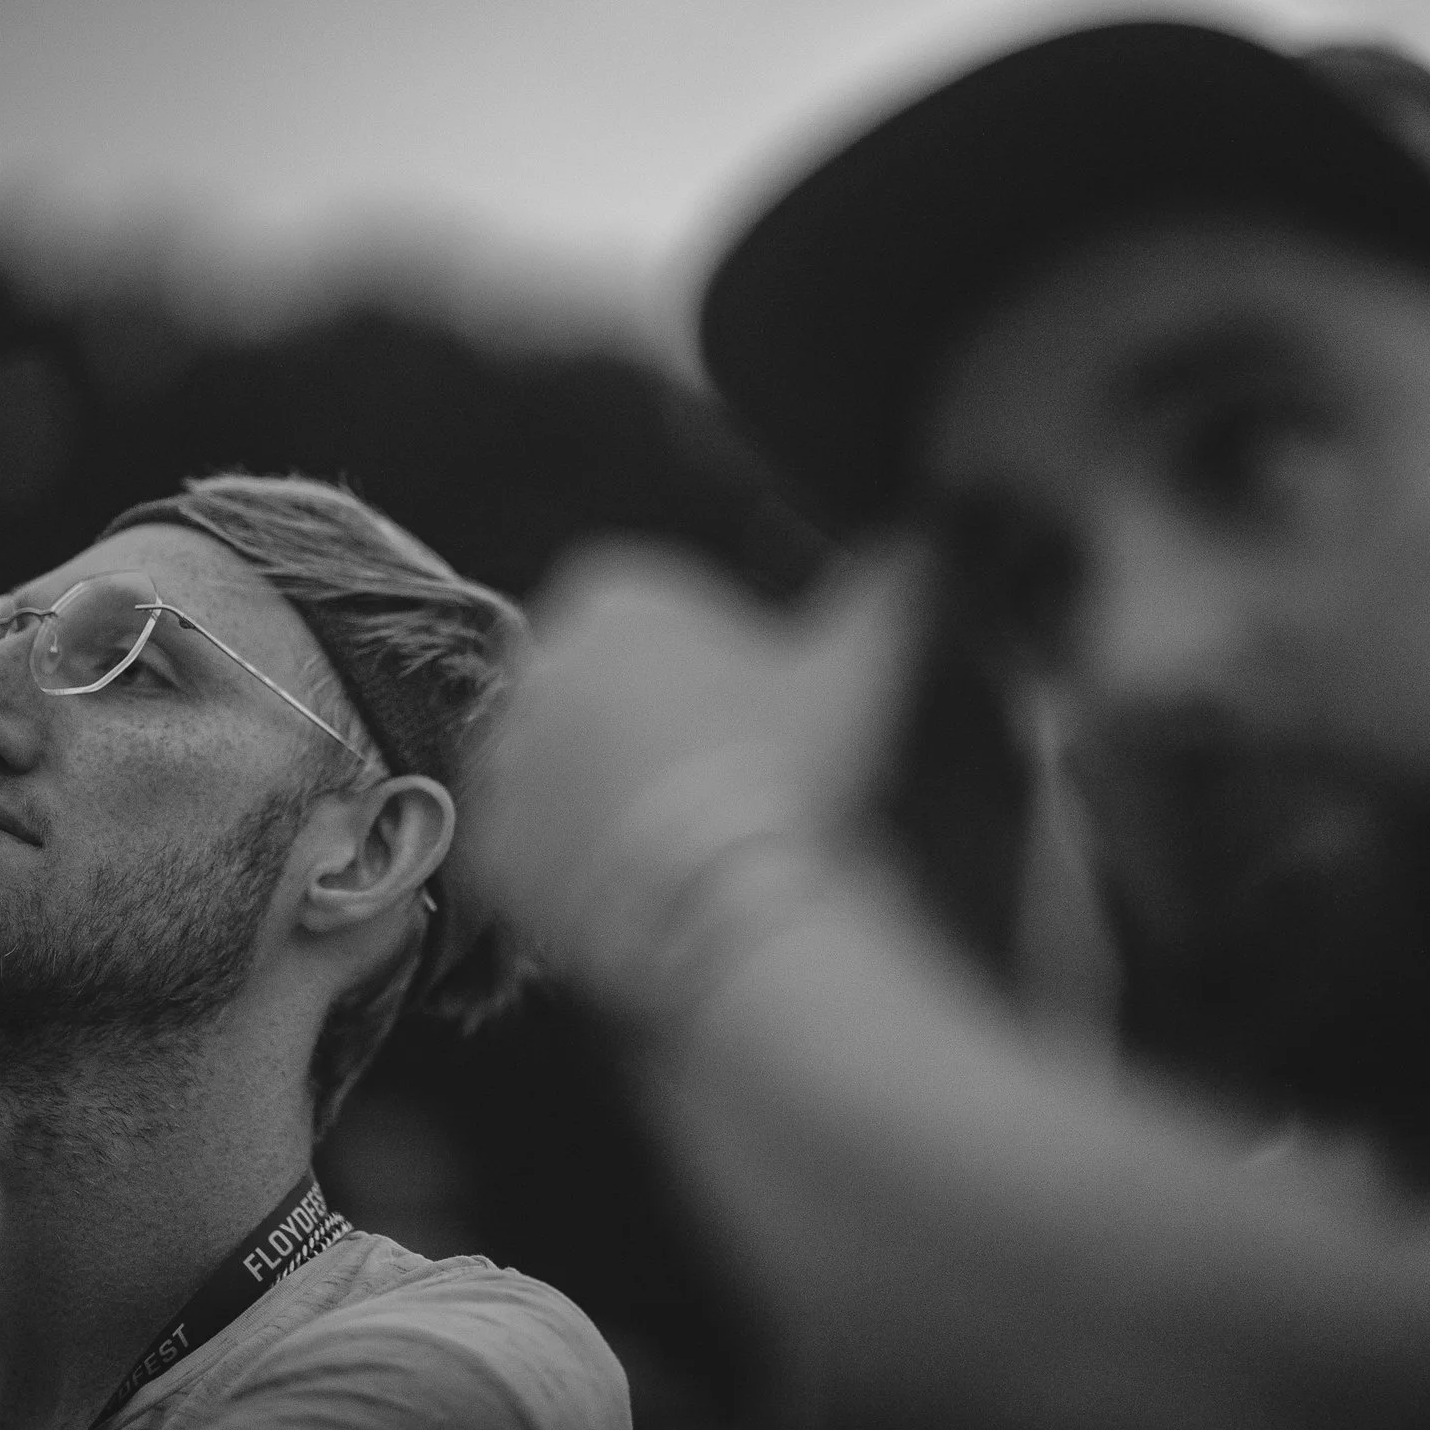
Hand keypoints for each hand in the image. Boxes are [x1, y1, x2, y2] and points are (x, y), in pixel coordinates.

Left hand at [458, 538, 929, 997]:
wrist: (736, 901)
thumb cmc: (797, 765)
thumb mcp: (862, 663)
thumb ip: (895, 584)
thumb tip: (941, 528)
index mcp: (612, 591)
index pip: (657, 618)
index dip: (714, 667)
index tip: (755, 719)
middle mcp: (535, 661)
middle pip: (604, 693)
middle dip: (653, 731)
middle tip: (729, 787)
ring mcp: (503, 757)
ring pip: (567, 769)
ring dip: (613, 796)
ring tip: (692, 844)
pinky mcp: (489, 846)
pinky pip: (533, 849)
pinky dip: (577, 867)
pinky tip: (645, 885)